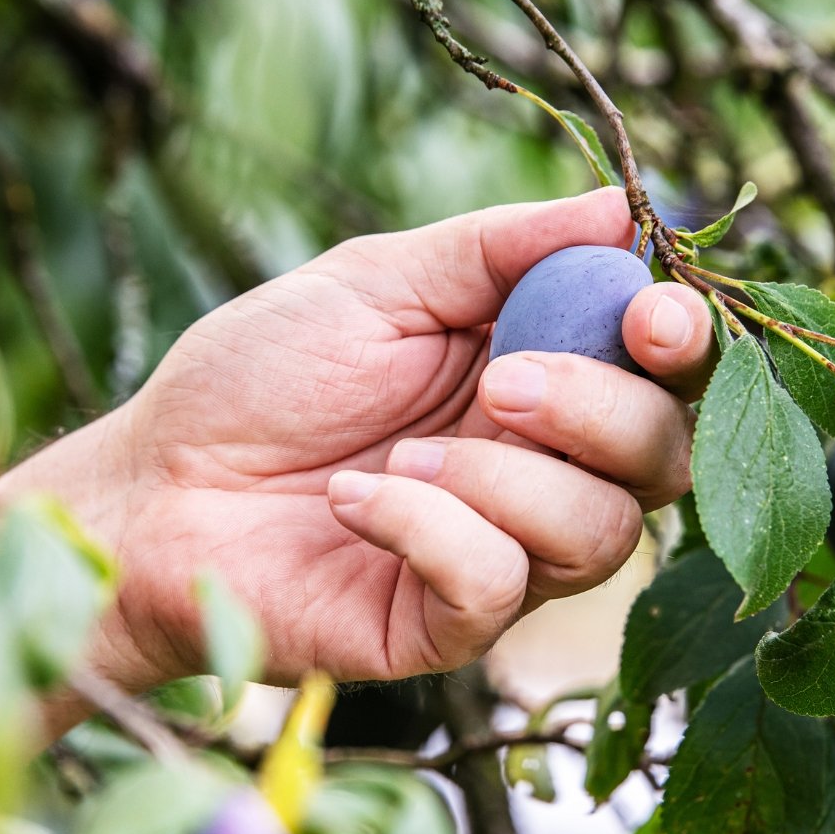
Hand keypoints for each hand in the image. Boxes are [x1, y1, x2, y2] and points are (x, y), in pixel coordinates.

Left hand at [11, 188, 716, 690]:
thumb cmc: (257, 379)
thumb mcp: (374, 282)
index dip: (681, 345)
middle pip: (663, 459)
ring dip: (503, 479)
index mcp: (538, 378)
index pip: (663, 373)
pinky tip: (354, 500)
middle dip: (600, 413)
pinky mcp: (447, 624)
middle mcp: (539, 470)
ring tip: (397, 453)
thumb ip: (497, 250)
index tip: (649, 317)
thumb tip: (617, 209)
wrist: (153, 488)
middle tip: (498, 381)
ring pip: (601, 535)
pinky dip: (429, 529)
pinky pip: (498, 584)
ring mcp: (502, 553)